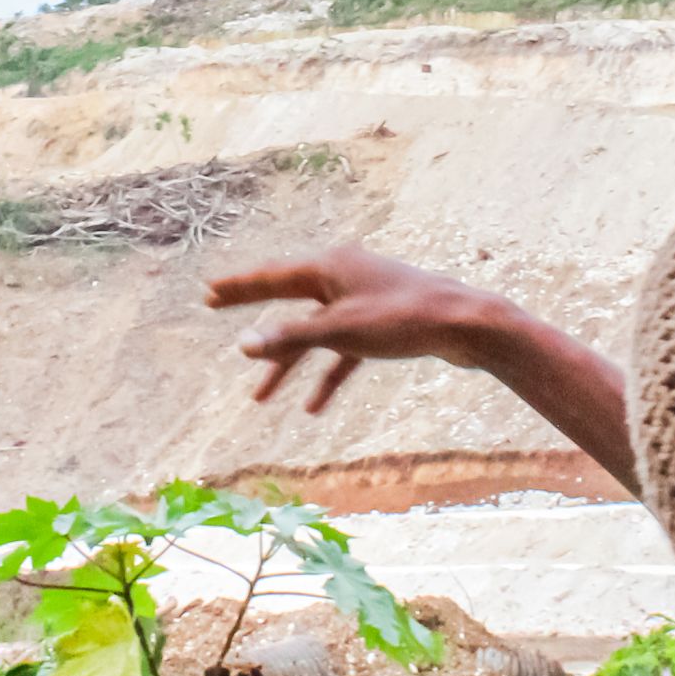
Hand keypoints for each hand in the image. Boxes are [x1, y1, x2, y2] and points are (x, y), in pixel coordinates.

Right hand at [203, 244, 515, 415]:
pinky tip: (313, 408)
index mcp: (329, 267)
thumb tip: (245, 344)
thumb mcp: (341, 330)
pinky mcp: (381, 324)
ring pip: (314, 333)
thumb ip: (291, 337)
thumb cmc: (403, 320)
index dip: (238, 289)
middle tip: (217, 309)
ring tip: (260, 399)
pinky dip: (327, 376)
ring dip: (289, 365)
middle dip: (256, 317)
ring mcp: (362, 300)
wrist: (466, 325)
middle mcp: (343, 276)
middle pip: (288, 299)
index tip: (208, 293)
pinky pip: (343, 351)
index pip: (271, 278)